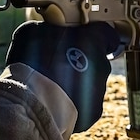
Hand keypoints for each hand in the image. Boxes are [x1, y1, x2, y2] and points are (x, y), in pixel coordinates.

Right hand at [5, 21, 119, 132]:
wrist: (32, 101)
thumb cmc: (33, 62)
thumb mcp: (34, 31)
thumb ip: (49, 28)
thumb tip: (49, 30)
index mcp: (93, 41)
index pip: (107, 33)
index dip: (95, 35)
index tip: (86, 37)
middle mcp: (102, 65)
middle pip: (96, 59)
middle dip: (81, 60)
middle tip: (58, 62)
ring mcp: (99, 90)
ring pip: (90, 82)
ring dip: (75, 81)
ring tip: (51, 84)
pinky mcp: (93, 112)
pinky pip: (84, 102)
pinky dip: (72, 101)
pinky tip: (54, 100)